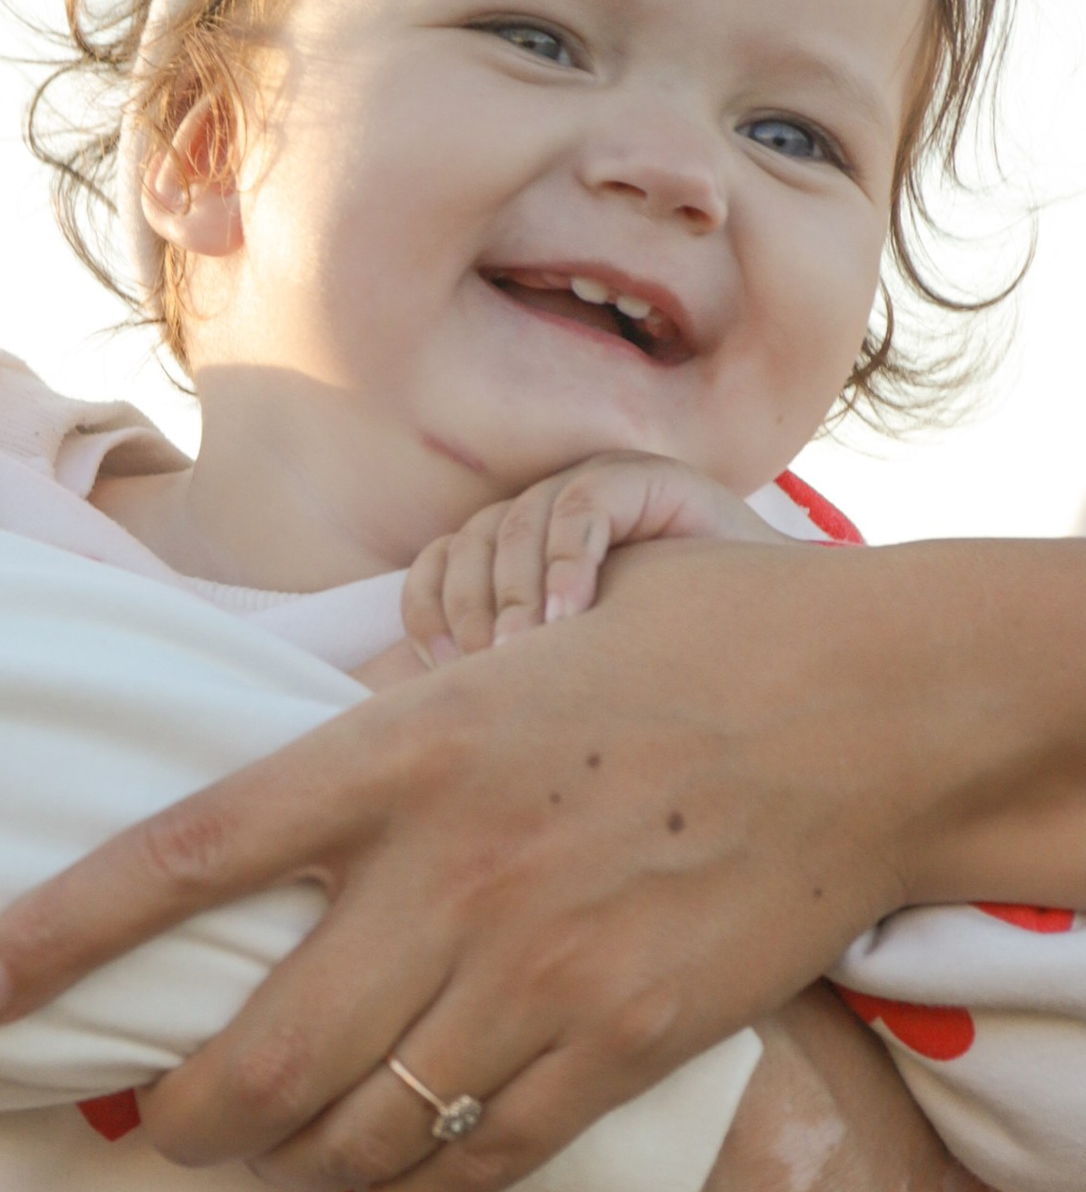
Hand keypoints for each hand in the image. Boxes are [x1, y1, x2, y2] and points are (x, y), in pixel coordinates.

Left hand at [0, 534, 950, 1191]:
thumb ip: (364, 747)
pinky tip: (402, 1189)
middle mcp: (447, 873)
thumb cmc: (652, 674)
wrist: (853, 713)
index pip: (183, 854)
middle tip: (162, 1126)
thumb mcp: (479, 670)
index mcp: (392, 755)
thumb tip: (244, 809)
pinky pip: (478, 1171)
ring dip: (298, 1168)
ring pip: (358, 1133)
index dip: (60, 931)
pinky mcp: (622, 1046)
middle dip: (182, 1119)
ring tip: (283, 1156)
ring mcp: (537, 972)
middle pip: (258, 1054)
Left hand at [402, 454, 773, 664]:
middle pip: (469, 545)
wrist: (767, 634)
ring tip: (524, 654)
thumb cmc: (659, 663)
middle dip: (472, 611)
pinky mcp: (638, 477)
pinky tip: (572, 614)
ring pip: (515, 525)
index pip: (439, 565)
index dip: (428, 610)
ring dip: (514, 594)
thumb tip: (423, 715)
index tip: (439, 670)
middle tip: (487, 674)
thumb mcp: (567, 672)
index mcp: (510, 554)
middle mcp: (541, 512)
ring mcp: (587, 486)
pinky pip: (581, 508)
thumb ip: (512, 673)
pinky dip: (568, 560)